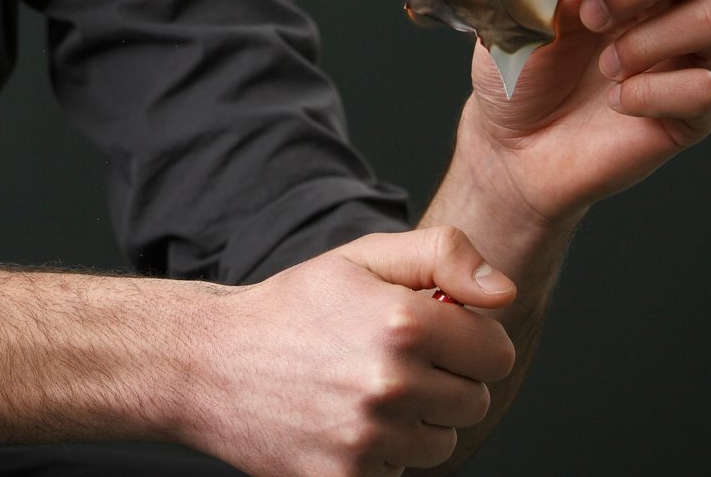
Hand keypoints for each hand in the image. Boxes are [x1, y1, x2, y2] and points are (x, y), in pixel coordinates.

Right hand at [182, 227, 517, 476]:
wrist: (206, 362)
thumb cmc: (291, 308)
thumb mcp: (361, 258)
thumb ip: (443, 256)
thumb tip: (503, 292)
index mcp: (402, 323)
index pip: (496, 352)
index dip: (469, 340)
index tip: (435, 334)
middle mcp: (389, 384)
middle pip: (474, 402)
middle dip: (444, 380)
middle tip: (390, 361)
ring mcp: (367, 439)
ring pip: (440, 443)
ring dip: (414, 422)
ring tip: (362, 391)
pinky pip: (399, 474)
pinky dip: (379, 454)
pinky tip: (340, 422)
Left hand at [459, 0, 710, 223]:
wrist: (512, 149)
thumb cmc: (517, 77)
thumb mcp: (513, 21)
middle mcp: (661, 9)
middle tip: (592, 16)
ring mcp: (682, 59)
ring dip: (649, 38)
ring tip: (605, 67)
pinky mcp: (691, 113)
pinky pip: (704, 88)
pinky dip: (653, 93)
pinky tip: (617, 102)